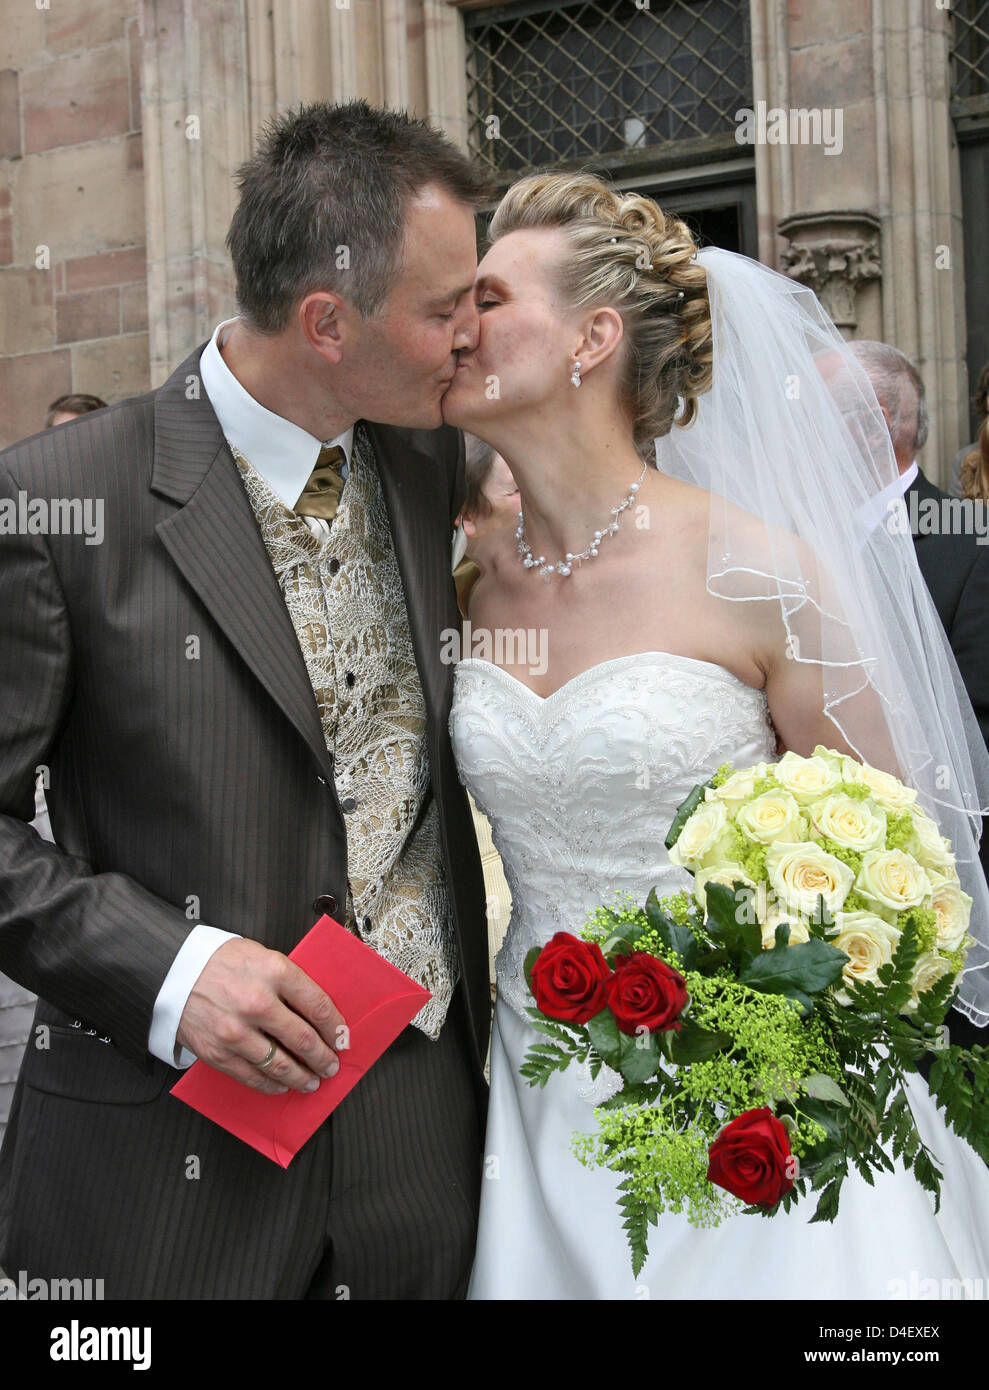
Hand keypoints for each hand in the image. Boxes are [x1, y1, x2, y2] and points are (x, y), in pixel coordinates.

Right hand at [176, 938, 346, 1093]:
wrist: (175, 970)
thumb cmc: (221, 962)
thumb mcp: (262, 956)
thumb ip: (289, 981)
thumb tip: (317, 1012)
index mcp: (274, 972)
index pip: (318, 1006)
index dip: (336, 1028)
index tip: (342, 1038)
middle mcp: (257, 1003)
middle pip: (304, 1039)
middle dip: (323, 1057)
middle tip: (331, 1065)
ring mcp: (237, 1031)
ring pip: (281, 1064)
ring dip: (302, 1077)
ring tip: (312, 1081)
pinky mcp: (219, 1052)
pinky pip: (253, 1076)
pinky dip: (272, 1084)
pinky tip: (282, 1085)